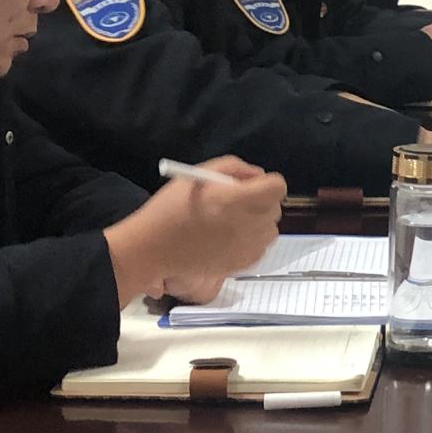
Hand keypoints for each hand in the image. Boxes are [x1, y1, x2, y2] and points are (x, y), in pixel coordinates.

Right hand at [105, 156, 285, 306]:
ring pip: (269, 228)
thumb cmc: (172, 207)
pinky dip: (249, 241)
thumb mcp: (200, 174)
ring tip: (228, 223)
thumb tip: (258, 176)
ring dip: (256, 222)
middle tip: (234, 204)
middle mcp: (252, 224)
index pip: (278, 187)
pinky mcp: (244, 263)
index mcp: (241, 200)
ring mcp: (250, 247)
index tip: (248, 186)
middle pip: (274, 207)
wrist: (152, 248)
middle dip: (259, 202)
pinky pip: (260, 247)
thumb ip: (236, 168)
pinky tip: (225, 239)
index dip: (265, 183)